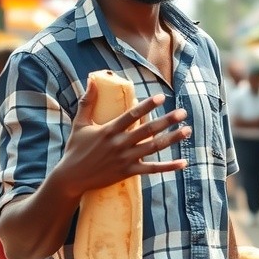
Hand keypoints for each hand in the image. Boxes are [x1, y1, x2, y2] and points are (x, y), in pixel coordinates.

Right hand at [58, 83, 190, 198]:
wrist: (71, 178)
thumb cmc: (75, 149)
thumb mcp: (79, 124)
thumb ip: (87, 102)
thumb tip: (91, 80)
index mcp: (109, 130)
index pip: (132, 115)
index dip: (147, 105)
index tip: (162, 97)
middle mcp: (119, 144)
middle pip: (148, 130)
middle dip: (167, 121)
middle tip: (183, 112)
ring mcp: (125, 159)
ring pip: (153, 148)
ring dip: (172, 139)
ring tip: (187, 130)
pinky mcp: (128, 172)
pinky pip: (152, 170)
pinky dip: (168, 167)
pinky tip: (183, 163)